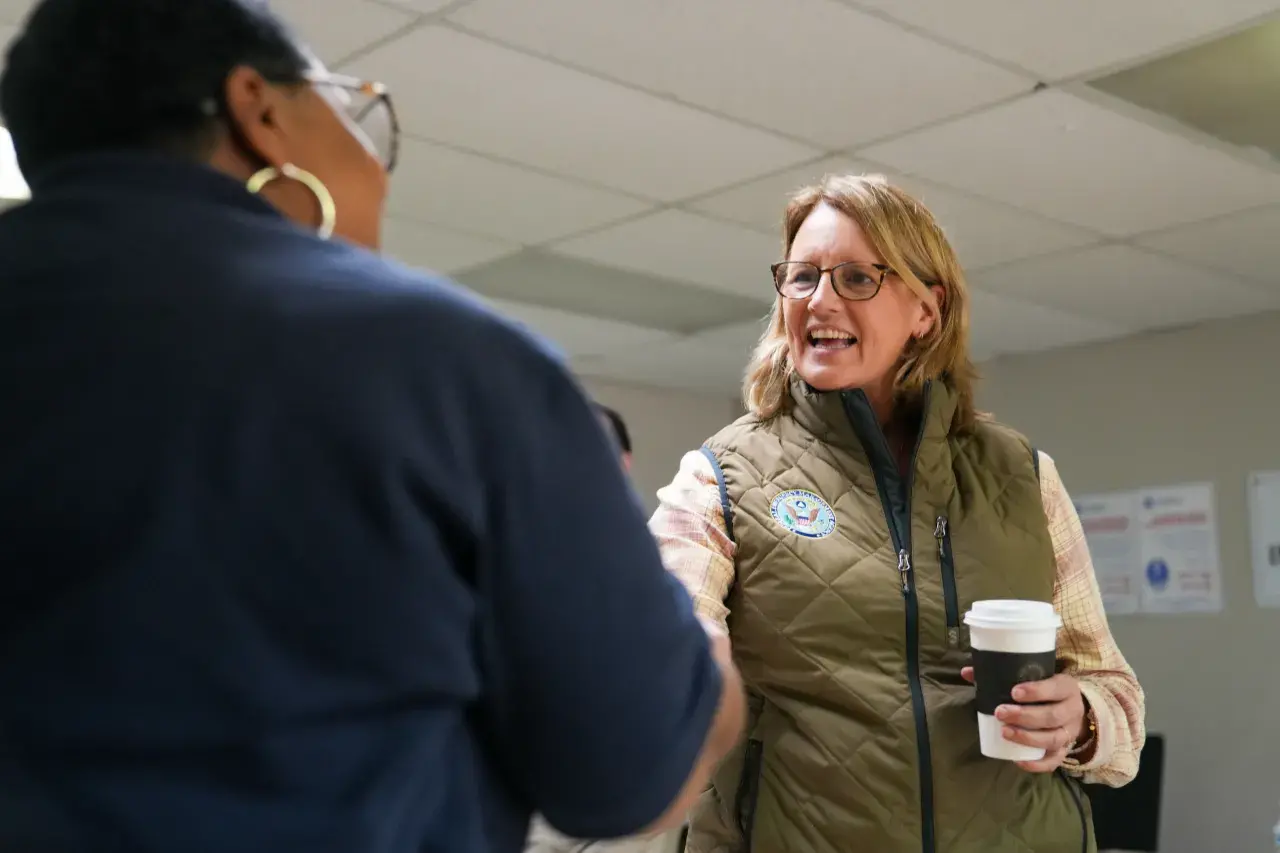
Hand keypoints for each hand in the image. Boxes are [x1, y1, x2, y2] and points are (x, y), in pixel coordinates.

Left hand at [961, 667, 1086, 772]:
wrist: (1070, 707)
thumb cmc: (1044, 689)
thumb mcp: (1033, 677)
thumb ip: (1002, 673)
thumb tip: (967, 672)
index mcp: (1066, 688)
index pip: (1056, 688)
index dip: (1037, 691)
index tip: (1014, 692)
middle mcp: (1072, 710)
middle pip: (1052, 716)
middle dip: (1025, 716)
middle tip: (1001, 712)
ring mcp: (1069, 732)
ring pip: (1053, 739)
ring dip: (1028, 738)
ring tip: (1005, 732)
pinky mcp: (1064, 750)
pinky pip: (1054, 761)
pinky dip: (1037, 764)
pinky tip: (1018, 760)